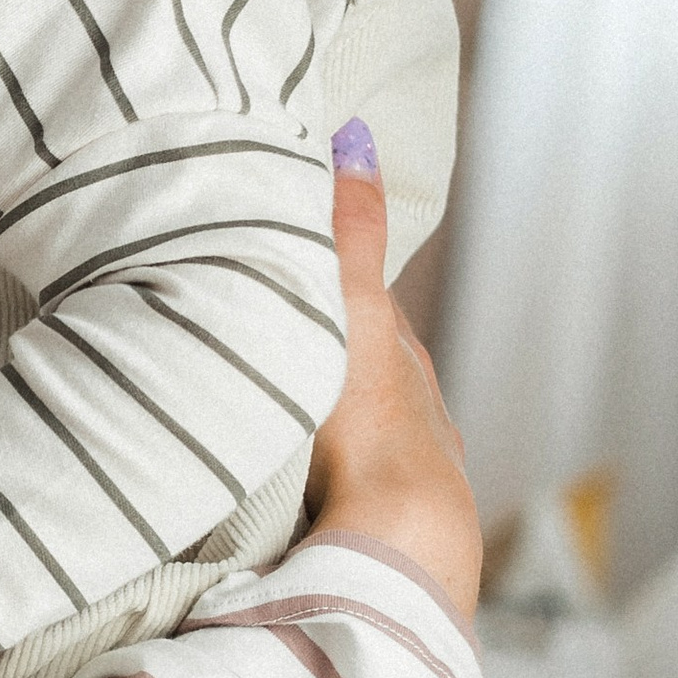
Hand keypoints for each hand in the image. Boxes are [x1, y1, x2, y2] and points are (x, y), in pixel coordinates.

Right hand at [303, 131, 480, 621]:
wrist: (395, 539)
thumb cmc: (367, 421)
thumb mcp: (350, 307)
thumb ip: (350, 231)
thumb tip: (359, 138)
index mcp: (399, 352)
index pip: (365, 303)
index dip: (329, 282)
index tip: (288, 266)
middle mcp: (412, 407)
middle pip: (362, 367)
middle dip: (322, 351)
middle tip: (265, 338)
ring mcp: (404, 470)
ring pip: (357, 429)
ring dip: (321, 419)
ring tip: (267, 414)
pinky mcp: (384, 526)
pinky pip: (347, 485)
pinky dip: (323, 474)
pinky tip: (294, 484)